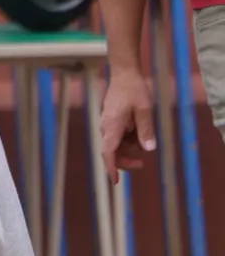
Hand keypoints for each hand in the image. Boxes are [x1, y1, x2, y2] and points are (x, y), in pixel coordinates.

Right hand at [100, 69, 155, 183]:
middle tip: (142, 163)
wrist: (124, 74)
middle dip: (124, 161)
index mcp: (112, 126)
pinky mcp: (111, 122)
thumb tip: (148, 149)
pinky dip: (128, 140)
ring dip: (128, 149)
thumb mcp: (144, 109)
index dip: (111, 168)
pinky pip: (118, 137)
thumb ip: (146, 130)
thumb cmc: (134, 89)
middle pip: (111, 153)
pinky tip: (138, 133)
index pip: (108, 153)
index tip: (115, 182)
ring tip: (144, 141)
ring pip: (115, 146)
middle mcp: (106, 128)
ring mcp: (108, 125)